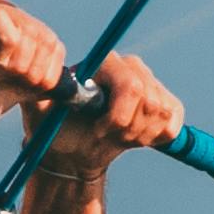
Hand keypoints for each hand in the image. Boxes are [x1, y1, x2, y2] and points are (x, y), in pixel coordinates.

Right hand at [0, 0, 66, 132]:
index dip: (50, 68)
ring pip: (25, 27)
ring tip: (1, 72)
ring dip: (20, 59)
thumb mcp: (18, 91)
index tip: (35, 87)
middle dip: (35, 67)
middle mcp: (1, 13)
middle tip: (15, 80)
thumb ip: (42, 80)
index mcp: (15, 29)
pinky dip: (6, 42)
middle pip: (42, 35)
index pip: (52, 42)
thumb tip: (75, 85)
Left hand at [36, 45, 184, 175]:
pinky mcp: (167, 105)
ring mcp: (152, 85)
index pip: (132, 86)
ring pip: (161, 115)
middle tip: (105, 136)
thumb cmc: (55, 129)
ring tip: (116, 137)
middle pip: (149, 103)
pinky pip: (173, 125)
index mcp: (105, 63)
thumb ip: (43, 91)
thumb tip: (49, 79)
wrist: (73, 150)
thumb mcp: (39, 110)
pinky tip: (135, 138)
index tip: (99, 132)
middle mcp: (132, 67)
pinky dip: (156, 138)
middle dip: (127, 130)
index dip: (120, 118)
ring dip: (138, 136)